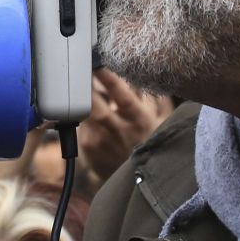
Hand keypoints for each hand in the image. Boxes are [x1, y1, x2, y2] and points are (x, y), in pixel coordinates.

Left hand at [78, 68, 172, 189]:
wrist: (135, 178)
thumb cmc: (149, 142)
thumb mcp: (161, 120)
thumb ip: (153, 96)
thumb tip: (143, 73)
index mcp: (138, 120)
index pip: (121, 96)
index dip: (108, 78)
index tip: (98, 62)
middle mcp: (117, 130)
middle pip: (95, 104)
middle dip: (85, 85)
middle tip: (79, 67)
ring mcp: (99, 139)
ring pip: (84, 111)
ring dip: (80, 96)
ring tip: (79, 81)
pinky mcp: (86, 146)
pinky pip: (79, 120)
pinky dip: (80, 110)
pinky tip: (82, 104)